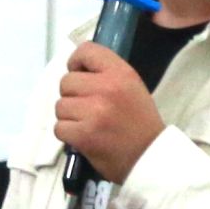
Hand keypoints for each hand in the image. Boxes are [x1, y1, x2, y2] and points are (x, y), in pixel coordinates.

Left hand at [54, 42, 163, 184]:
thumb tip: (76, 68)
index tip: (81, 74)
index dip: (76, 62)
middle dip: (72, 95)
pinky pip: (59, 127)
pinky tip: (83, 136)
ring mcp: (92, 112)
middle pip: (66, 81)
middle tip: (87, 107)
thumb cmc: (140, 121)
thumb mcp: (131, 87)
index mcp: (120, 73)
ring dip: (69, 116)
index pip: (85, 51)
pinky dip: (68, 134)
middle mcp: (105, 88)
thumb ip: (106, 73)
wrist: (150, 157)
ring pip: (60, 106)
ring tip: (86, 123)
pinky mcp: (83, 135)